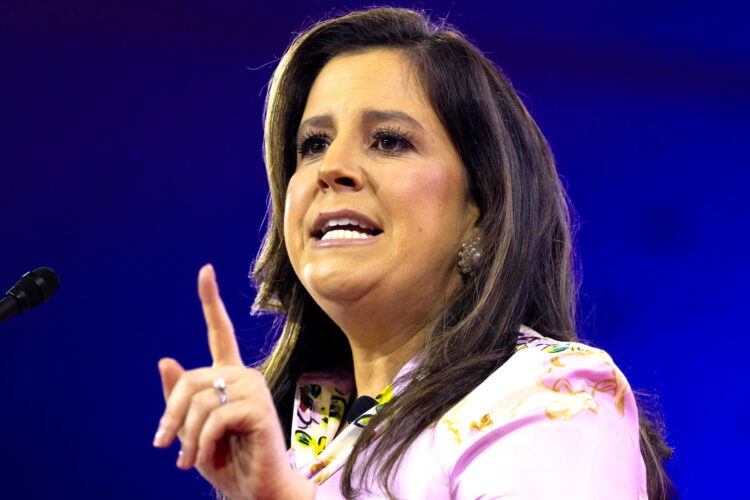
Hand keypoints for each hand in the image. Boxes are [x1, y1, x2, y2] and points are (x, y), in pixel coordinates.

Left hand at [153, 264, 313, 499]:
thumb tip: (165, 360)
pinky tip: (207, 457)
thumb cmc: (227, 460)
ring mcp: (254, 390)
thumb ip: (180, 398)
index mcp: (229, 376)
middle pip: (190, 380)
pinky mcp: (259, 409)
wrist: (255, 490)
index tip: (205, 271)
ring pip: (199, 401)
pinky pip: (213, 419)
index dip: (211, 301)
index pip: (219, 332)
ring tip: (190, 459)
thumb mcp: (192, 430)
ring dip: (186, 437)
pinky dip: (201, 444)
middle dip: (171, 417)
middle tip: (165, 446)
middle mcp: (244, 376)